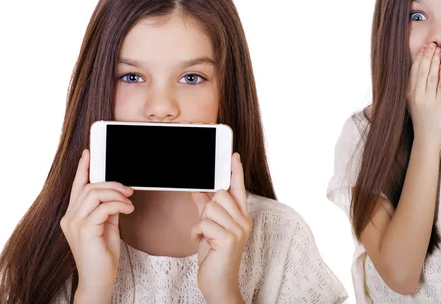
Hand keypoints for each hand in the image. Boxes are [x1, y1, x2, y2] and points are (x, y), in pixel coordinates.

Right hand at [60, 149, 134, 302]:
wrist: (99, 278)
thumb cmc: (103, 254)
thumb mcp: (107, 225)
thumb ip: (108, 207)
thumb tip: (118, 192)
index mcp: (73, 215)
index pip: (77, 186)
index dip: (83, 168)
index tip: (89, 153)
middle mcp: (69, 217)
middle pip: (89, 187)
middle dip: (112, 183)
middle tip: (128, 190)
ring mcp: (74, 223)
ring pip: (95, 194)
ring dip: (116, 193)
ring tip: (128, 201)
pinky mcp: (84, 230)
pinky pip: (103, 207)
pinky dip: (119, 205)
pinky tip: (128, 210)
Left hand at [191, 153, 250, 302]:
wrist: (219, 285)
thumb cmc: (215, 258)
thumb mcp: (209, 230)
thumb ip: (206, 209)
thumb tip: (199, 191)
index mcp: (241, 217)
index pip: (239, 189)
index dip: (235, 171)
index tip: (233, 155)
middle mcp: (244, 221)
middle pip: (219, 195)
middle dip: (207, 208)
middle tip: (207, 227)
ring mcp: (239, 230)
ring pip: (210, 208)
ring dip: (201, 222)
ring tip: (204, 236)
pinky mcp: (229, 239)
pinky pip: (204, 222)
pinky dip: (196, 232)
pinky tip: (200, 241)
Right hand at [407, 43, 440, 145]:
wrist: (427, 137)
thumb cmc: (423, 118)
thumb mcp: (415, 101)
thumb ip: (417, 87)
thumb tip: (421, 71)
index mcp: (410, 93)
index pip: (414, 71)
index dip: (419, 58)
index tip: (425, 47)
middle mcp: (416, 95)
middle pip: (421, 71)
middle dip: (427, 56)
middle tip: (432, 43)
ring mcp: (425, 100)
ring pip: (429, 76)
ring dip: (434, 62)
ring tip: (439, 50)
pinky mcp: (435, 105)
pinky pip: (438, 87)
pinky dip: (440, 76)